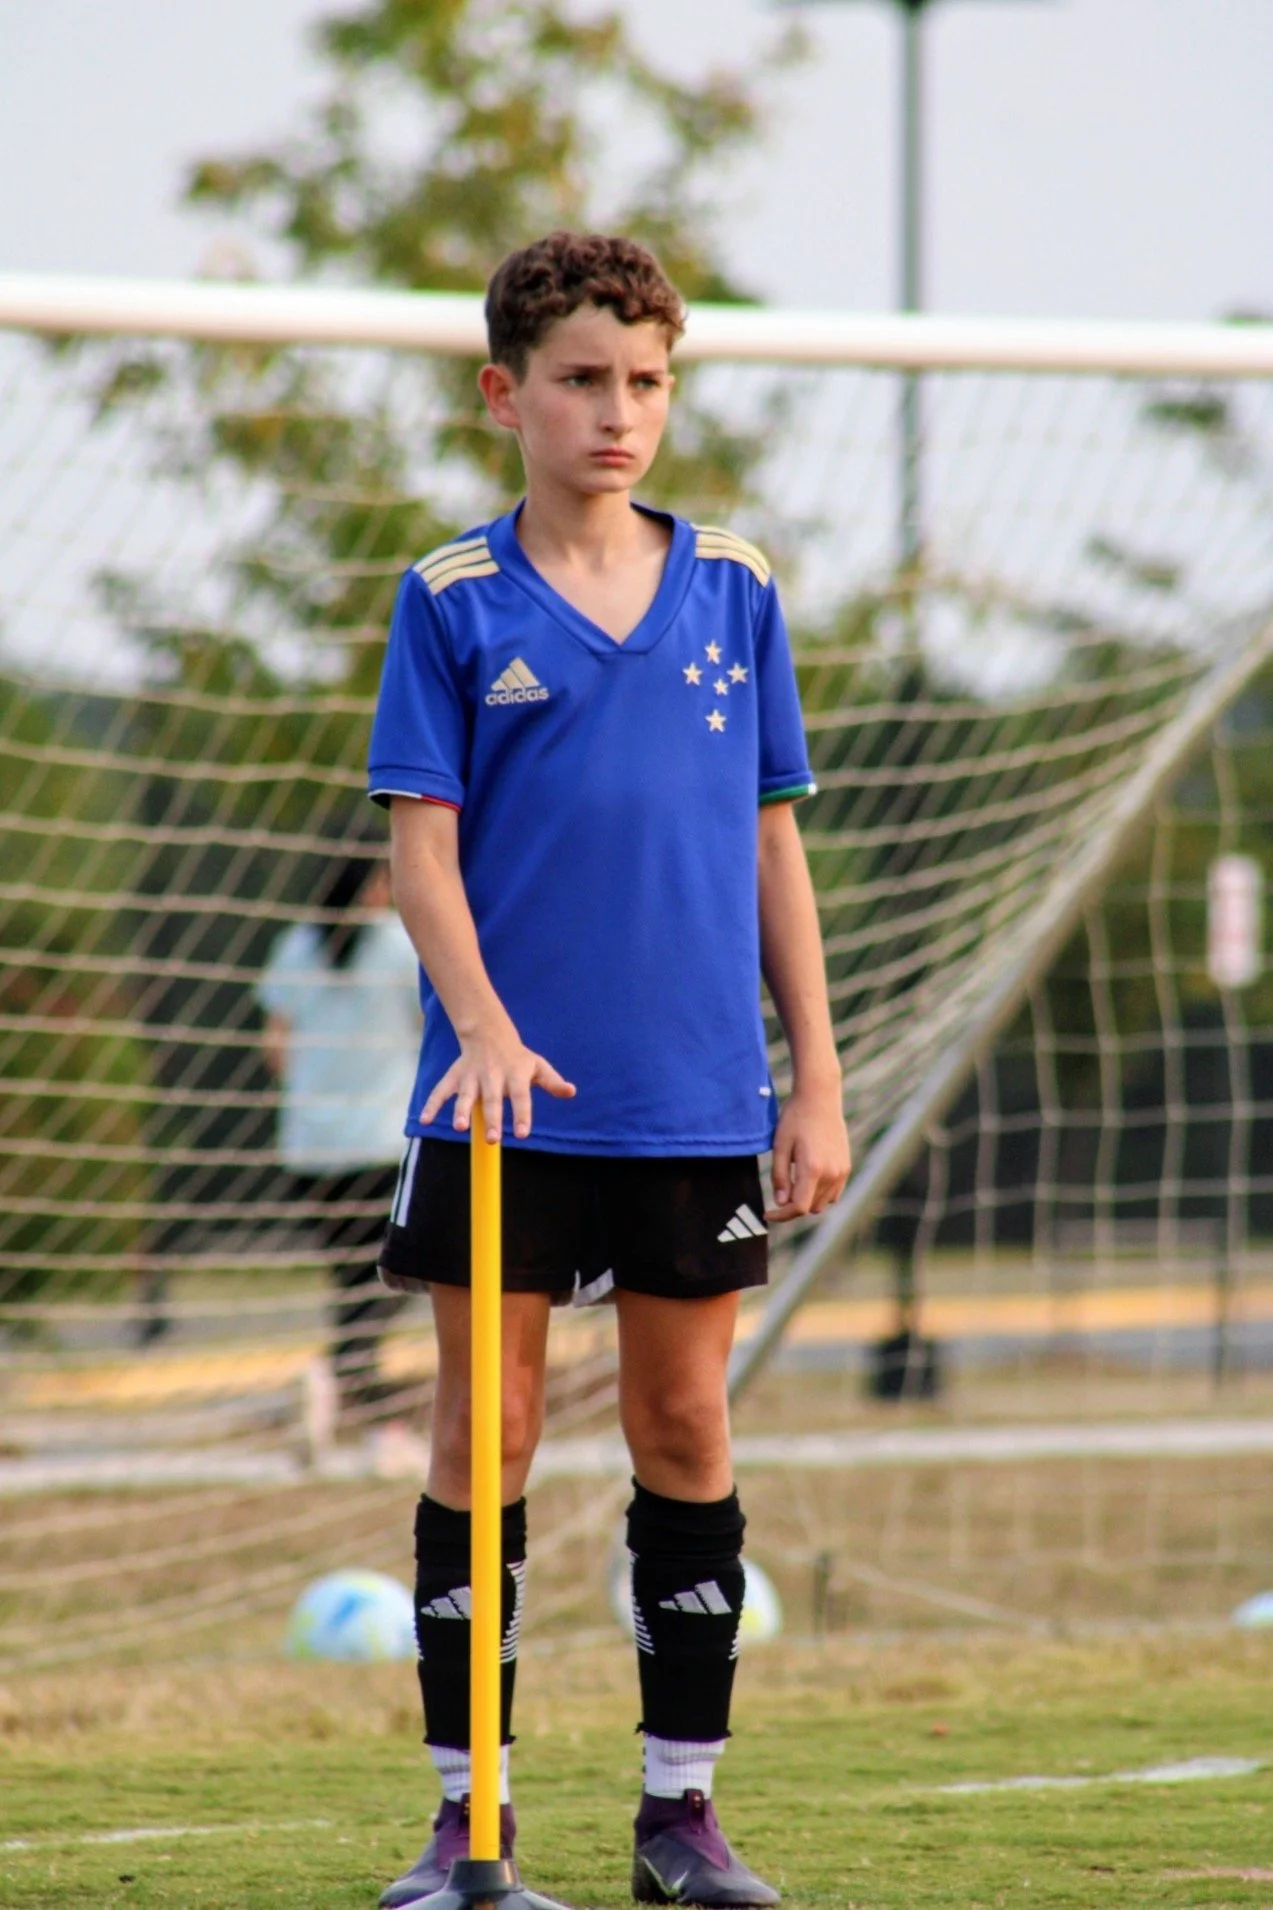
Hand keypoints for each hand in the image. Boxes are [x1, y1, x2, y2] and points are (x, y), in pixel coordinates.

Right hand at [420, 1020, 575, 1141]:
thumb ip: (552, 1082)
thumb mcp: (538, 1066)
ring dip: (462, 1111)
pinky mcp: (455, 1077)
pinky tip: (425, 1121)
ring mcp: (471, 1077)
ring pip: (465, 1096)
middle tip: (493, 1139)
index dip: (522, 1115)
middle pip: (492, 1100)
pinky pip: (441, 1091)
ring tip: (460, 1128)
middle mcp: (492, 1076)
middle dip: (492, 1119)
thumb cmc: (517, 1057)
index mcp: (515, 1075)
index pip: (521, 1097)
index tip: (522, 1134)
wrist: (488, 1032)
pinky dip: (432, 1105)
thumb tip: (571, 1092)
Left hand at [765, 1086, 850, 1223]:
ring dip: (807, 1200)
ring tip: (794, 1181)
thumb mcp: (780, 1146)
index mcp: (812, 1169)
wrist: (820, 1098)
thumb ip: (779, 1177)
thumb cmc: (795, 1119)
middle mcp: (831, 1174)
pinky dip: (821, 1194)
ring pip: (823, 1203)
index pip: (798, 1207)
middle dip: (793, 1206)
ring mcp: (842, 1171)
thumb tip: (780, 1203)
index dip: (781, 1216)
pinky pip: (834, 1194)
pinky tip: (809, 1179)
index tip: (767, 1214)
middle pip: (810, 1207)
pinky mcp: (846, 1167)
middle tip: (780, 1191)